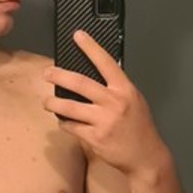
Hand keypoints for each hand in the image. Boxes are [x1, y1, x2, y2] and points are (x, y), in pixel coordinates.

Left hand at [45, 31, 166, 177]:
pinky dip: (65, 123)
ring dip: (54, 103)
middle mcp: (114, 102)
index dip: (91, 47)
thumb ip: (117, 88)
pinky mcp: (95, 138)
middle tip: (47, 73)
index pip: (105, 62)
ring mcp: (104, 121)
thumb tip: (96, 74)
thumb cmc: (140, 127)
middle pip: (80, 83)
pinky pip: (72, 126)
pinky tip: (64, 121)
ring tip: (47, 101)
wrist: (146, 157)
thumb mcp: (134, 100)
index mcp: (124, 90)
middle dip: (59, 75)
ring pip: (70, 107)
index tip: (78, 35)